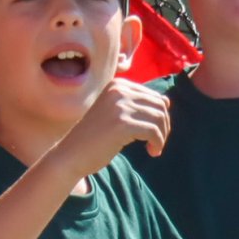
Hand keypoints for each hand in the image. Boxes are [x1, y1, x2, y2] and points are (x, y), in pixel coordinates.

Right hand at [47, 77, 172, 179]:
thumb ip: (137, 105)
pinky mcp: (122, 123)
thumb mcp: (116, 113)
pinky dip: (157, 143)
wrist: (71, 154)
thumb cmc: (95, 137)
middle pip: (160, 106)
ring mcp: (120, 105)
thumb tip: (167, 101)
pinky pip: (154, 131)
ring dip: (161, 136)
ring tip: (153, 148)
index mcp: (118, 84)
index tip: (153, 134)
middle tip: (157, 143)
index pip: (154, 97)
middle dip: (163, 126)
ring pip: (159, 118)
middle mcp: (119, 90)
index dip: (160, 117)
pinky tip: (152, 152)